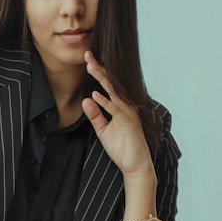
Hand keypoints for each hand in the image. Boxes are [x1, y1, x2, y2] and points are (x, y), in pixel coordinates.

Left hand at [81, 50, 154, 179]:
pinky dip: (105, 102)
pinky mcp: (128, 123)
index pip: (108, 85)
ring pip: (114, 92)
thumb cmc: (122, 148)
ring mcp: (128, 113)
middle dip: (99, 68)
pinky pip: (115, 110)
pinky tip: (95, 94)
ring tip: (90, 67)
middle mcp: (126, 105)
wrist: (135, 165)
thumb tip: (86, 99)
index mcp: (121, 105)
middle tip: (87, 55)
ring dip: (102, 79)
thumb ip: (95, 115)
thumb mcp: (103, 130)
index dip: (98, 72)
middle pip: (111, 83)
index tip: (87, 60)